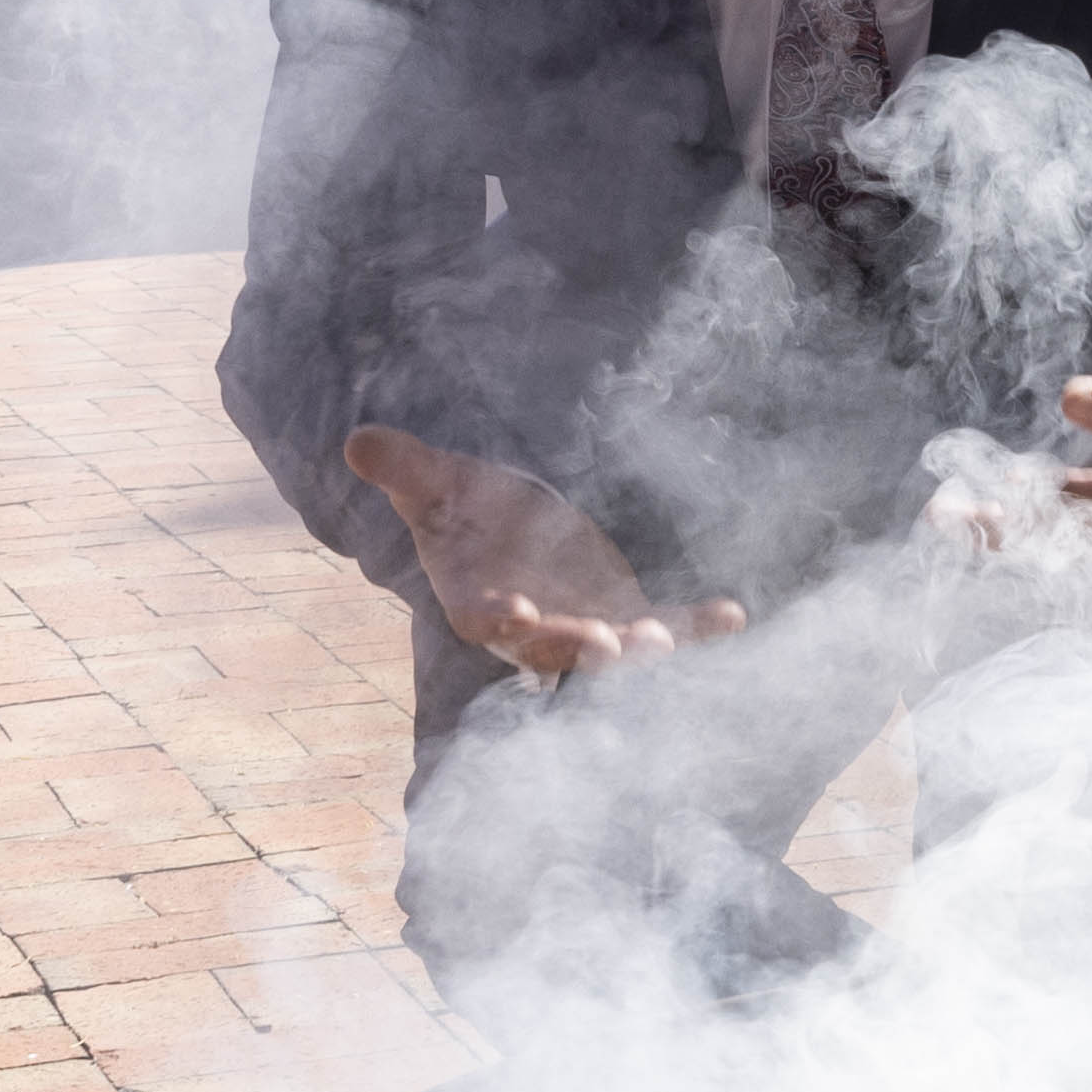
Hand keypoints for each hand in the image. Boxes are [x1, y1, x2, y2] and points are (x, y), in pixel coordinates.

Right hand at [343, 425, 744, 681]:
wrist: (506, 527)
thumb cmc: (462, 508)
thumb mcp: (434, 482)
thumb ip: (403, 468)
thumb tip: (357, 441)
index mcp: (477, 599)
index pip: (483, 615)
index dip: (499, 616)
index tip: (517, 612)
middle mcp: (532, 627)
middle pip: (551, 647)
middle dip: (576, 648)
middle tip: (606, 644)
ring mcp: (583, 626)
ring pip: (610, 649)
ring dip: (638, 650)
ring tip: (664, 639)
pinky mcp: (625, 615)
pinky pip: (666, 624)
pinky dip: (699, 627)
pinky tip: (733, 615)